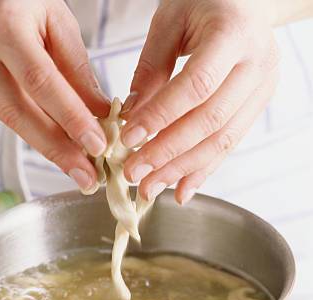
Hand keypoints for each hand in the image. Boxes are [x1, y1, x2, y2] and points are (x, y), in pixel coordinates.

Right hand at [0, 0, 109, 190]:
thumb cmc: (19, 2)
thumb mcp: (57, 21)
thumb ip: (77, 70)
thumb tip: (101, 116)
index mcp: (3, 26)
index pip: (41, 83)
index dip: (70, 119)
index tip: (97, 147)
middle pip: (20, 115)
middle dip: (59, 151)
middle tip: (88, 179)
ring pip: (12, 122)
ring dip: (49, 146)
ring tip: (78, 166)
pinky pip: (3, 115)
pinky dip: (31, 127)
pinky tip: (47, 129)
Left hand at [121, 0, 279, 203]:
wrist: (249, 2)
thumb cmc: (204, 3)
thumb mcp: (170, 22)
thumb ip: (150, 69)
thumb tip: (130, 118)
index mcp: (233, 33)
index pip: (194, 86)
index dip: (160, 117)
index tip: (128, 139)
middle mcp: (256, 64)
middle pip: (209, 121)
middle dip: (167, 154)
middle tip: (134, 175)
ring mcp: (262, 88)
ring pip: (221, 140)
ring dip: (182, 171)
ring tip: (150, 189)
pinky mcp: (258, 106)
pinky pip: (229, 145)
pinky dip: (202, 171)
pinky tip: (180, 190)